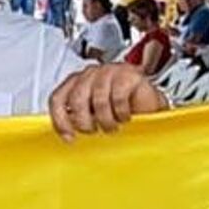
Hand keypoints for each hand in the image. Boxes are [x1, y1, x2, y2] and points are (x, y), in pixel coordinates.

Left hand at [48, 63, 166, 139]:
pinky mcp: (128, 74)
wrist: (150, 106)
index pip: (58, 99)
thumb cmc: (121, 110)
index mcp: (77, 82)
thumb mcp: (94, 116)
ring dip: (106, 120)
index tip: (69, 137)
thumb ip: (78, 119)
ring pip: (98, 100)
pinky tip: (125, 116)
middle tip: (95, 130)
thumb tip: (66, 133)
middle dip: (85, 122)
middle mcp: (91, 74)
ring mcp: (110, 71)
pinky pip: (118, 97)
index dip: (60, 121)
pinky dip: (121, 113)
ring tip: (113, 125)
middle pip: (76, 99)